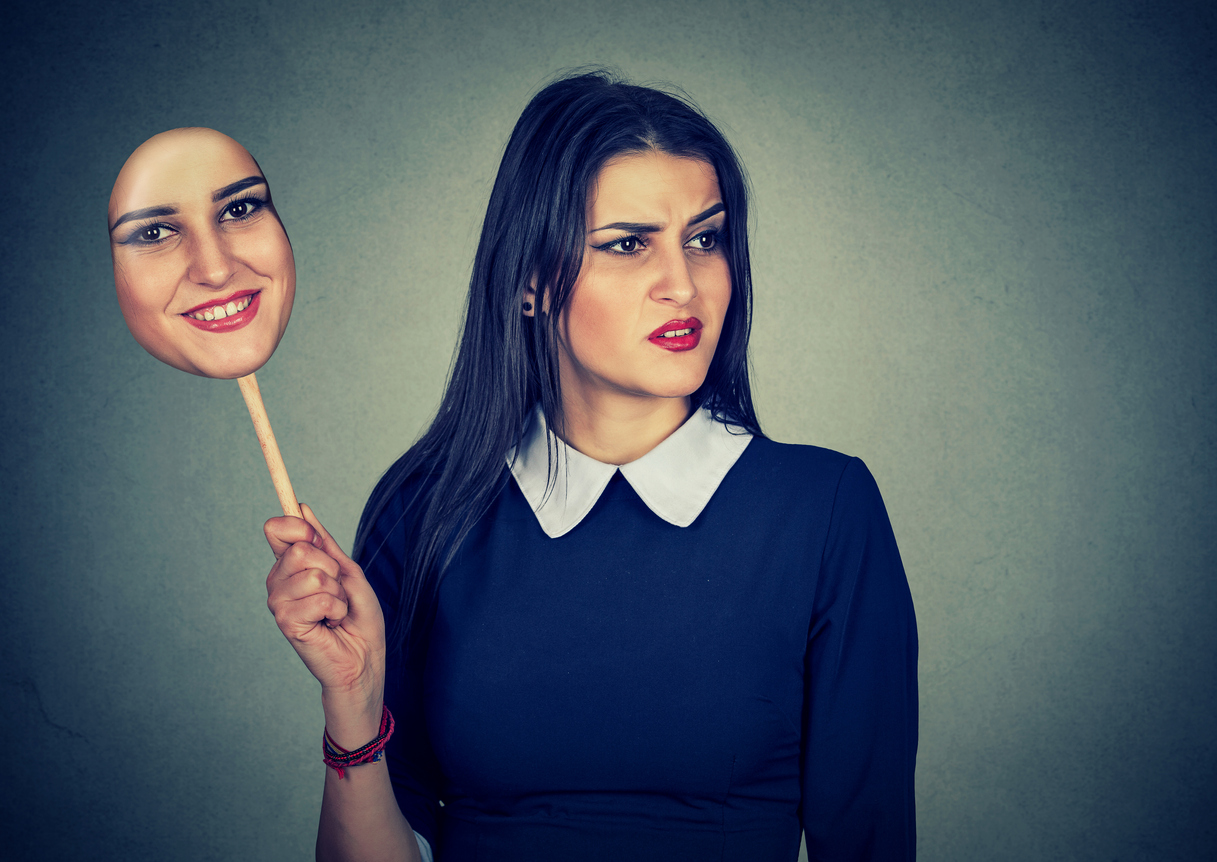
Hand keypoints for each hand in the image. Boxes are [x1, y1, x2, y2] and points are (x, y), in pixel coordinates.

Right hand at [265, 504, 385, 716]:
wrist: (364, 657)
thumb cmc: (358, 617)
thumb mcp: (347, 571)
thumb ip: (324, 543)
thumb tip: (302, 508)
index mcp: (290, 566)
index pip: (276, 528)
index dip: (298, 527)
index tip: (317, 541)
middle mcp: (279, 582)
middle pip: (299, 549)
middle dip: (331, 568)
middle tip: (337, 590)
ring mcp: (279, 602)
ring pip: (313, 575)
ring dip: (337, 593)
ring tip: (335, 610)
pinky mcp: (286, 622)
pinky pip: (319, 599)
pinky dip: (336, 609)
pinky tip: (331, 623)